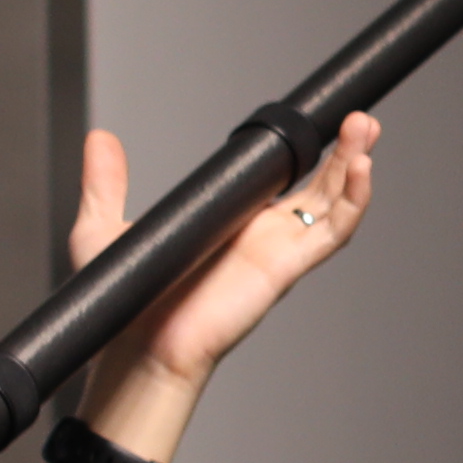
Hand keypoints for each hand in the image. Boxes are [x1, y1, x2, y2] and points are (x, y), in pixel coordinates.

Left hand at [69, 112, 380, 424]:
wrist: (138, 346)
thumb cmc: (130, 303)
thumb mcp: (107, 226)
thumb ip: (106, 182)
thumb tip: (99, 139)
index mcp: (235, 221)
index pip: (285, 178)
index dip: (308, 150)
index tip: (321, 118)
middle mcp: (264, 234)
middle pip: (322, 185)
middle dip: (346, 149)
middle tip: (358, 116)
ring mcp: (279, 250)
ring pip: (334, 202)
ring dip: (355, 166)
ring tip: (363, 129)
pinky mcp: (285, 266)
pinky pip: (331, 233)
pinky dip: (353, 201)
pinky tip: (361, 169)